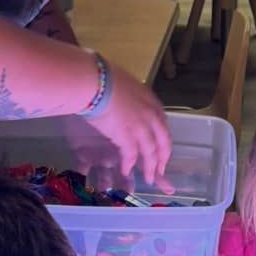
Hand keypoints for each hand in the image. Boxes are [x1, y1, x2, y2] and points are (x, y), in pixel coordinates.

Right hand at [89, 61, 171, 182]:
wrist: (93, 80)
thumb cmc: (102, 76)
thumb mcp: (123, 83)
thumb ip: (128, 94)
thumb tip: (121, 94)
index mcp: (150, 100)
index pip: (162, 123)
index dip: (163, 138)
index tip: (162, 148)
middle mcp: (150, 115)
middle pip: (162, 141)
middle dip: (162, 158)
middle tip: (161, 171)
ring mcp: (140, 127)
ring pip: (150, 152)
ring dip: (150, 168)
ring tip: (148, 179)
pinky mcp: (126, 137)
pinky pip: (131, 155)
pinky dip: (129, 165)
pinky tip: (126, 171)